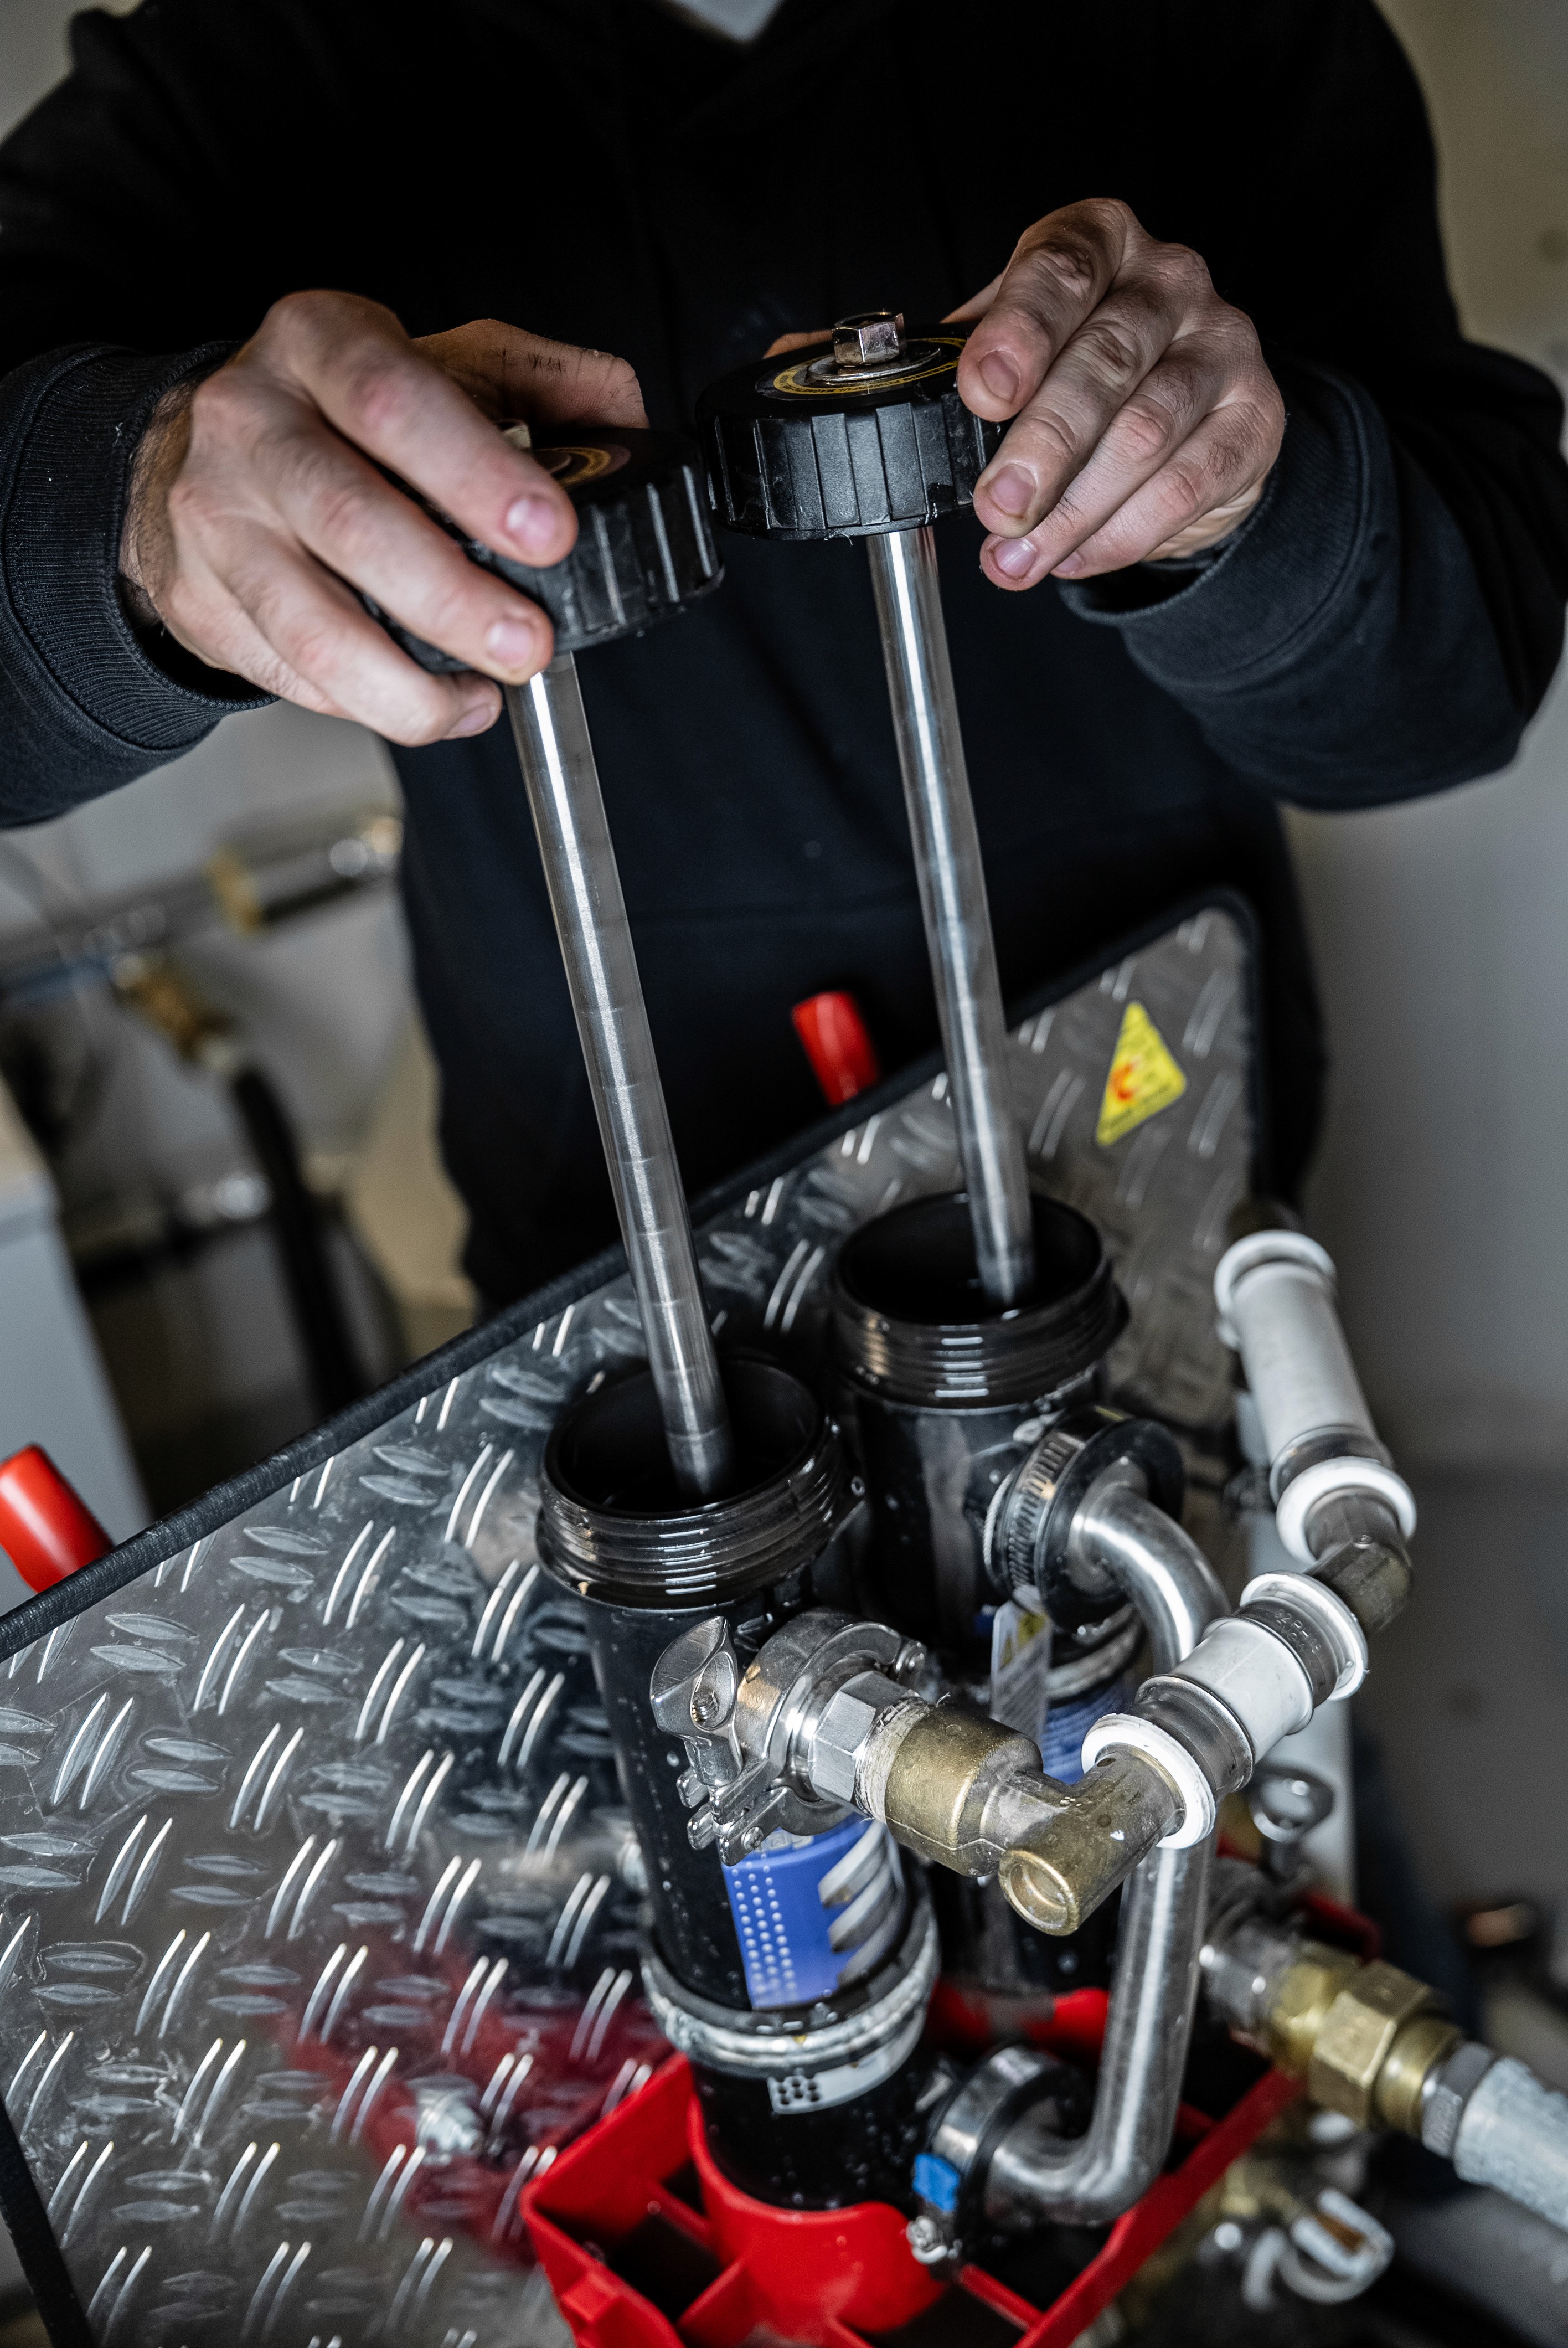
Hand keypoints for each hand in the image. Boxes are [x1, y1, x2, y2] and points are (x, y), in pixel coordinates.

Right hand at [120, 292, 646, 742]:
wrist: (202, 452)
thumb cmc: (338, 413)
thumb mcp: (436, 361)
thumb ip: (541, 382)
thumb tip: (625, 419)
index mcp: (317, 343)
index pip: (394, 401)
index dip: (478, 475)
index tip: (549, 534)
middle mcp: (249, 422)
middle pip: (352, 521)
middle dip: (454, 600)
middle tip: (528, 644)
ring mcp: (214, 516)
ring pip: (313, 626)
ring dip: (411, 685)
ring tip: (482, 696)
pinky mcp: (200, 599)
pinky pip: (293, 673)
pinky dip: (370, 707)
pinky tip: (429, 703)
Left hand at [951, 199, 1283, 590]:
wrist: (1187, 410)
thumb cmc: (1084, 366)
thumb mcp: (1021, 342)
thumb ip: (963, 359)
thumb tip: (880, 388)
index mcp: (1102, 240)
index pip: (1062, 270)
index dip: (1019, 333)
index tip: (983, 393)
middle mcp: (1171, 279)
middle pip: (1107, 361)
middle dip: (1043, 447)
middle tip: (998, 507)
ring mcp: (1223, 344)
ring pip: (1145, 432)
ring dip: (1073, 509)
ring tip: (1019, 556)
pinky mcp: (1255, 415)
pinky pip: (1187, 486)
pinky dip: (1120, 534)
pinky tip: (1073, 557)